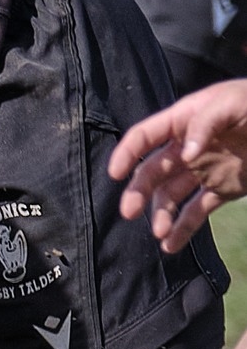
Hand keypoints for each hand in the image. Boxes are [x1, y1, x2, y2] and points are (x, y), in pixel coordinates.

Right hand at [108, 78, 246, 252]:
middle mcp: (187, 148)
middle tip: (129, 212)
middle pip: (153, 172)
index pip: (144, 137)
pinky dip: (184, 229)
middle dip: (139, 192)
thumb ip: (205, 124)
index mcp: (182, 122)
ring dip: (162, 215)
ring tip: (160, 233)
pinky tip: (171, 246)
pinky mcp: (222, 189)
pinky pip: (197, 211)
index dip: (126, 154)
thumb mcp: (232, 102)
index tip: (115, 173)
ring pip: (172, 196)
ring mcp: (203, 170)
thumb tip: (186, 155)